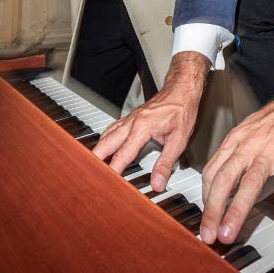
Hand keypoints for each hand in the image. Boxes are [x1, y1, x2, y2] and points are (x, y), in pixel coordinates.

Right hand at [92, 52, 208, 191]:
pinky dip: (105, 139)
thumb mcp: (178, 141)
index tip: (108, 183)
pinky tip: (104, 145)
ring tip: (93, 165)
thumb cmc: (181, 110)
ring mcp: (130, 118)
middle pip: (106, 143)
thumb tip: (158, 182)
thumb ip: (165, 163)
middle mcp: (132, 122)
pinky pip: (112, 128)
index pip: (123, 154)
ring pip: (106, 135)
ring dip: (99, 150)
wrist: (181, 90)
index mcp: (142, 128)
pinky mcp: (131, 117)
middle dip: (97, 160)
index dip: (114, 170)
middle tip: (91, 175)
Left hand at [200, 92, 273, 245]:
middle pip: (224, 180)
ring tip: (230, 234)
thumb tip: (222, 178)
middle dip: (213, 210)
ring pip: (250, 184)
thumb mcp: (247, 131)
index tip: (207, 216)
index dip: (207, 196)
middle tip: (209, 234)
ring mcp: (270, 152)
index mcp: (235, 140)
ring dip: (237, 212)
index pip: (213, 171)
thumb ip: (234, 153)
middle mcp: (248, 146)